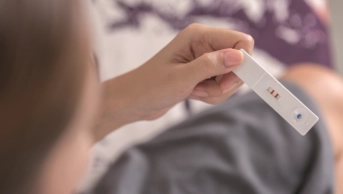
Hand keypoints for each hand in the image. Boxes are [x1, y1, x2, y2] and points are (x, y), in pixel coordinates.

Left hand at [95, 24, 253, 139]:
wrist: (135, 100)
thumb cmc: (151, 86)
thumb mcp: (181, 78)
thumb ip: (211, 66)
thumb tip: (239, 57)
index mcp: (199, 36)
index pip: (240, 41)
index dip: (242, 62)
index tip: (228, 82)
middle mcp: (204, 44)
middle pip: (238, 62)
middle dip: (225, 82)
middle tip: (203, 89)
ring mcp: (204, 59)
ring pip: (230, 77)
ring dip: (216, 91)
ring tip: (193, 92)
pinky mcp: (203, 72)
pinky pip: (221, 85)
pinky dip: (212, 94)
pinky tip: (193, 93)